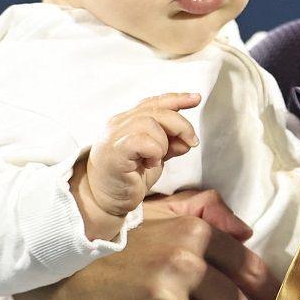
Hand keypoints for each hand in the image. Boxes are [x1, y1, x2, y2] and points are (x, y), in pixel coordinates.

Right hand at [75, 92, 200, 237]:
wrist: (103, 200)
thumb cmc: (127, 178)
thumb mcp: (155, 158)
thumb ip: (170, 145)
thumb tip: (188, 140)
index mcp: (128, 121)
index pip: (154, 102)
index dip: (177, 99)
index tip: (196, 99)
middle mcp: (119, 123)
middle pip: (156, 110)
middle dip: (181, 125)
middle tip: (191, 142)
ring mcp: (114, 136)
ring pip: (150, 122)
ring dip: (163, 142)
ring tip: (157, 159)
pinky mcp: (114, 151)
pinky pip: (141, 140)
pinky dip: (153, 151)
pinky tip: (150, 163)